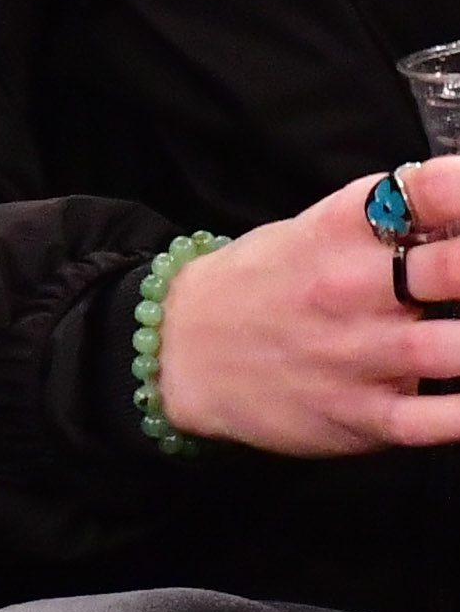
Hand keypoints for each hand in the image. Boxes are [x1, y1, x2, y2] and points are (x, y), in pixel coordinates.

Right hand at [152, 161, 459, 456]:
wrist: (180, 352)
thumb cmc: (267, 283)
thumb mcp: (320, 228)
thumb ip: (402, 217)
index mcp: (344, 229)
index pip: (434, 190)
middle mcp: (352, 287)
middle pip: (458, 266)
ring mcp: (356, 355)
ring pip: (458, 348)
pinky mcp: (359, 415)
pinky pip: (438, 420)